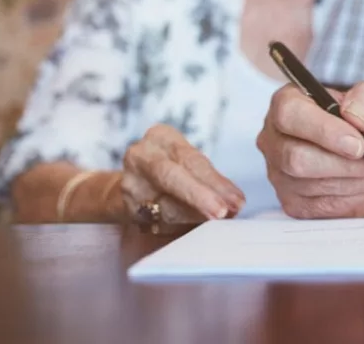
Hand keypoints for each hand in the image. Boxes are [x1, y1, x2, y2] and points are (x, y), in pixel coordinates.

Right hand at [121, 124, 244, 222]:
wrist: (136, 185)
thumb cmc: (175, 171)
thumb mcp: (190, 164)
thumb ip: (211, 180)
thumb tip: (236, 202)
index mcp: (161, 136)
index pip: (190, 159)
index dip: (215, 181)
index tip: (237, 199)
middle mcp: (140, 155)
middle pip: (171, 176)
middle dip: (200, 196)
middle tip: (224, 212)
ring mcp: (130, 182)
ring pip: (164, 204)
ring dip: (195, 215)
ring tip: (218, 220)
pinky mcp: (126, 208)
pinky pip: (157, 221)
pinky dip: (181, 225)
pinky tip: (197, 227)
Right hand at [257, 80, 363, 218]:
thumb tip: (354, 115)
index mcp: (289, 102)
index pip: (289, 114)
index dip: (323, 131)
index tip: (360, 144)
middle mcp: (277, 139)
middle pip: (298, 158)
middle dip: (349, 164)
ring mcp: (282, 174)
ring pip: (315, 185)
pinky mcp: (296, 203)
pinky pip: (324, 205)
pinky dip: (360, 195)